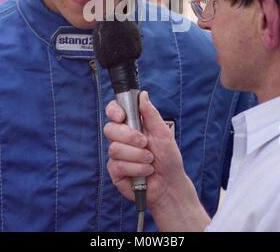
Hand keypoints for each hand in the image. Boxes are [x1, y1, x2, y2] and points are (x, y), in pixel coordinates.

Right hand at [104, 91, 185, 208]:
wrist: (170, 184)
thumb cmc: (168, 157)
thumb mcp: (163, 133)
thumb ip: (151, 114)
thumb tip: (142, 94)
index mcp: (132, 125)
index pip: (114, 111)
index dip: (114, 111)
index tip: (122, 116)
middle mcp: (122, 138)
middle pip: (110, 129)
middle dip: (130, 136)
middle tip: (145, 143)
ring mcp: (117, 155)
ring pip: (115, 148)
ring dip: (137, 156)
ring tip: (149, 161)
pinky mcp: (115, 172)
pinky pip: (118, 165)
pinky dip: (136, 168)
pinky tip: (145, 171)